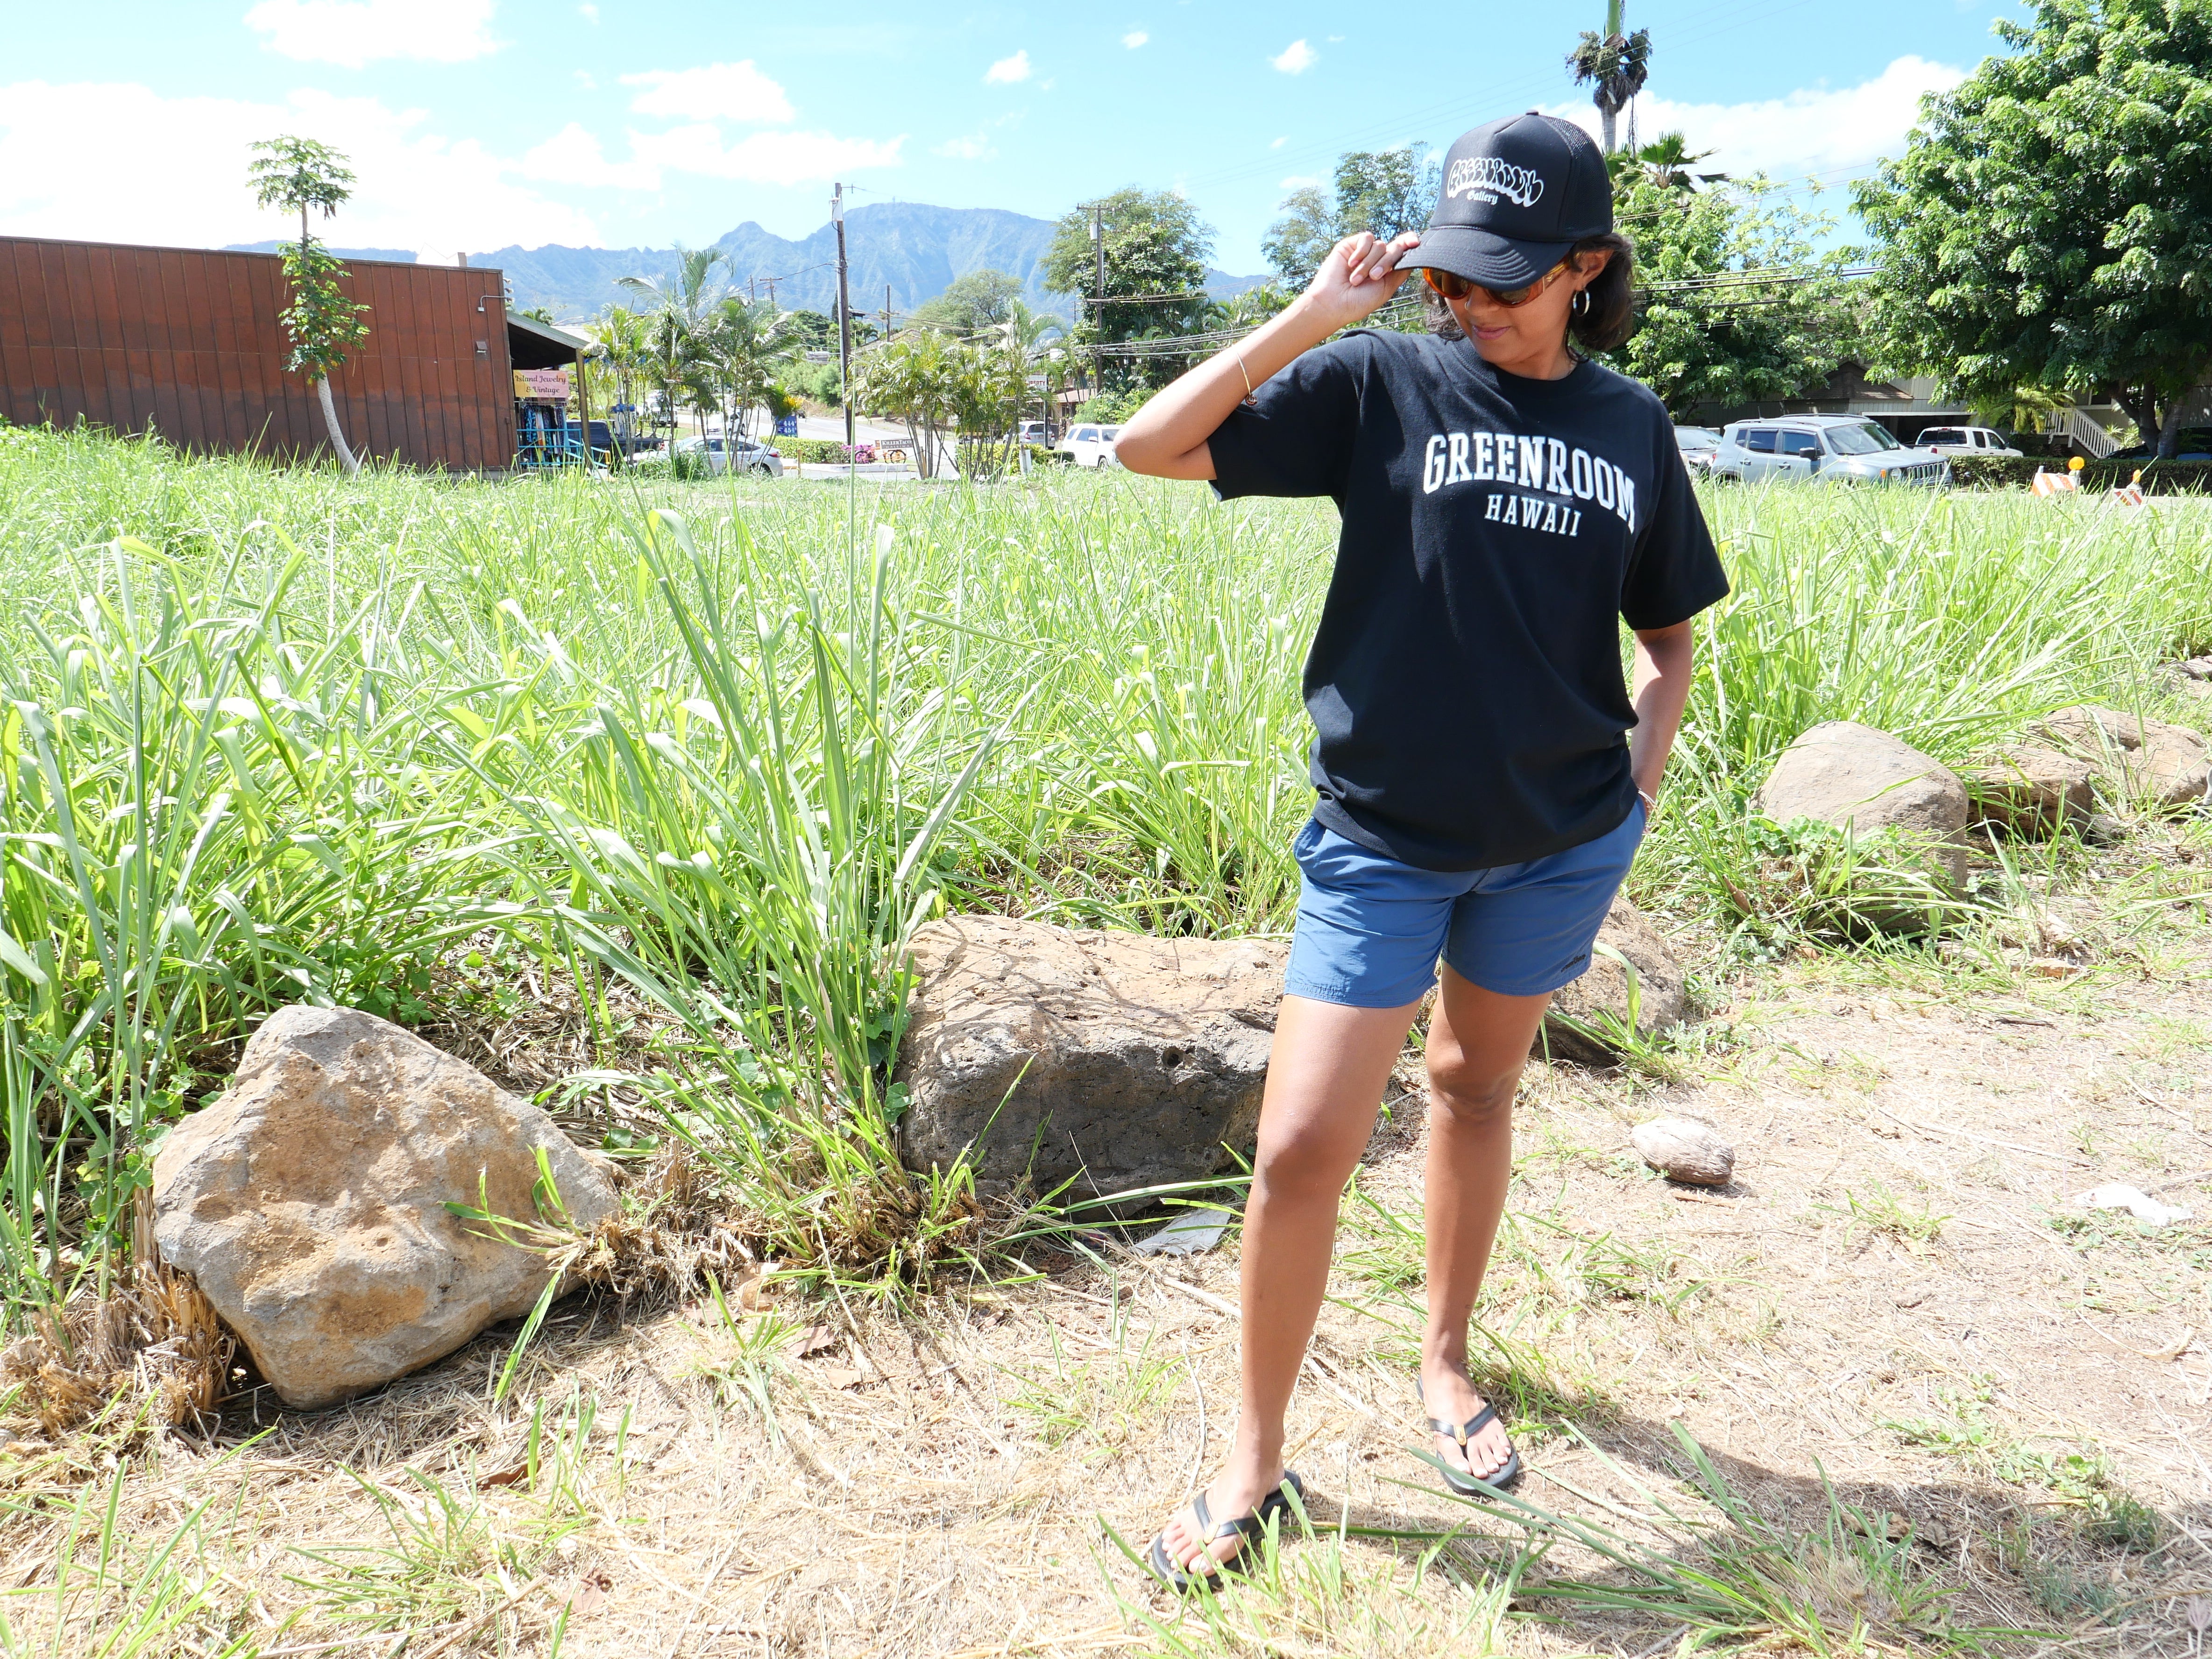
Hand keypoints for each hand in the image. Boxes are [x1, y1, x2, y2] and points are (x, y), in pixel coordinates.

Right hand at [1300, 231, 1421, 331]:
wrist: (1333, 303)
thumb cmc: (1358, 302)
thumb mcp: (1386, 289)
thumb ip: (1401, 271)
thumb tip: (1414, 254)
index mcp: (1387, 269)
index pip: (1402, 251)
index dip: (1410, 242)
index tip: (1415, 243)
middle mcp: (1376, 259)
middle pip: (1394, 248)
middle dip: (1387, 262)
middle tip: (1374, 277)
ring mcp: (1364, 251)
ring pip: (1380, 245)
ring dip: (1369, 263)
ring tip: (1356, 279)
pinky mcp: (1351, 245)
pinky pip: (1366, 239)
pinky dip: (1361, 252)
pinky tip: (1351, 264)